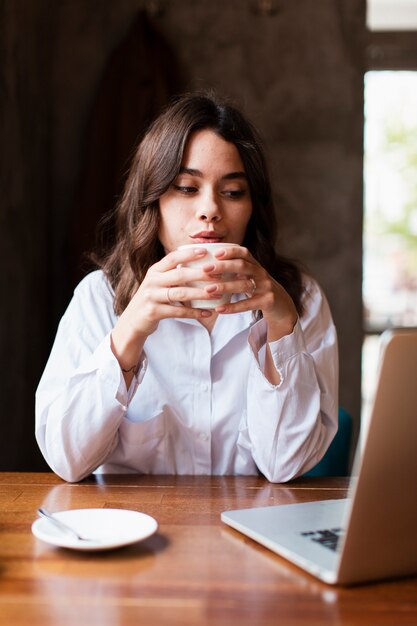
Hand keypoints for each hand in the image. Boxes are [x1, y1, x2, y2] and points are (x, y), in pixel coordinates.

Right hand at [110, 247, 226, 375]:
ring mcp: (152, 297)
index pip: (172, 258)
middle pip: (180, 275)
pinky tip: (207, 312)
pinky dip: (194, 313)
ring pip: (180, 293)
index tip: (206, 252)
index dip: (189, 254)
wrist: (133, 320)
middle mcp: (152, 281)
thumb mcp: (158, 282)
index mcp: (154, 271)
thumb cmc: (153, 298)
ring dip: (200, 294)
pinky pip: (178, 312)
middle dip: (200, 274)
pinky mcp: (154, 312)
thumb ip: (173, 273)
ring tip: (216, 294)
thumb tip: (200, 264)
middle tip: (218, 275)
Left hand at [206, 246, 297, 341]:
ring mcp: (266, 287)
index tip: (215, 253)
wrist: (283, 308)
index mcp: (256, 266)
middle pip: (242, 266)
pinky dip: (232, 307)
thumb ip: (237, 271)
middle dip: (223, 266)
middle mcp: (262, 274)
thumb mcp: (251, 278)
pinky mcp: (268, 302)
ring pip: (244, 285)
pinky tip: (219, 309)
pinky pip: (248, 304)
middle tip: (205, 269)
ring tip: (208, 290)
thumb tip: (209, 265)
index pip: (244, 253)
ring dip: (224, 287)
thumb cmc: (260, 291)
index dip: (230, 251)